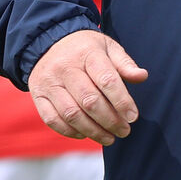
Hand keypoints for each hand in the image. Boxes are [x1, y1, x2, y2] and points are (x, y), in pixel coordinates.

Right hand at [28, 29, 148, 144]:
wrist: (48, 41)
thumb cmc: (85, 48)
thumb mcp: (107, 47)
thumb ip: (124, 63)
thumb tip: (142, 76)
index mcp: (87, 53)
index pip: (106, 80)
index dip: (122, 101)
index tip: (133, 117)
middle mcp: (65, 68)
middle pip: (89, 101)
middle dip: (110, 120)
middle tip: (124, 130)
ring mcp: (49, 83)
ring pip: (71, 114)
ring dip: (93, 131)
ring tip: (110, 138)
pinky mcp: (38, 96)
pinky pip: (53, 120)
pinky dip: (71, 132)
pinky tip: (86, 133)